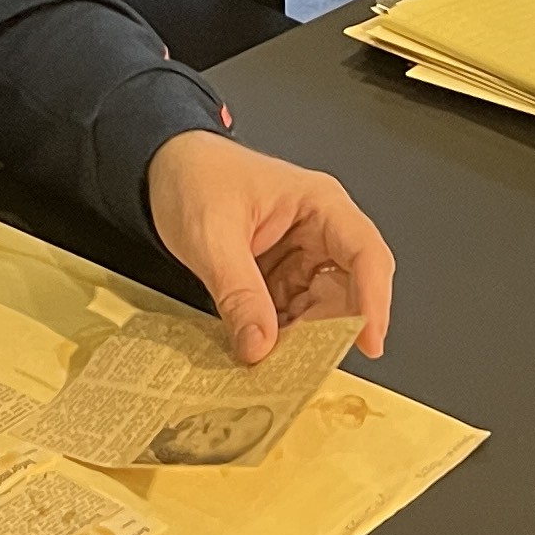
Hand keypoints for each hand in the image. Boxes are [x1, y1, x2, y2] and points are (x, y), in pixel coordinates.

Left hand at [145, 130, 394, 363]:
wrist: (160, 169)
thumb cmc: (193, 178)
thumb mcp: (211, 236)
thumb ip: (238, 292)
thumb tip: (260, 347)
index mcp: (320, 203)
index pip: (365, 254)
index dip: (373, 301)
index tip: (368, 343)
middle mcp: (321, 231)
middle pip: (348, 290)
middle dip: (327, 330)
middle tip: (299, 366)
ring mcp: (302, 257)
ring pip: (321, 309)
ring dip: (301, 338)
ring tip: (273, 364)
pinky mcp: (281, 276)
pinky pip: (292, 314)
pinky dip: (279, 335)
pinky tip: (259, 351)